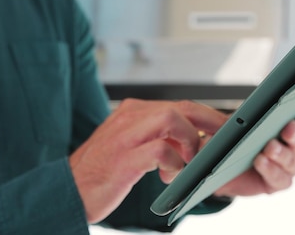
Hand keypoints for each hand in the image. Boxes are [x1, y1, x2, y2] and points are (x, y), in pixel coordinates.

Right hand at [69, 99, 227, 223]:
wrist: (69, 190)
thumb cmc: (101, 172)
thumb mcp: (131, 147)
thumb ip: (157, 139)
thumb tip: (191, 142)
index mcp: (131, 112)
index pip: (178, 105)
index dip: (206, 116)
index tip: (224, 129)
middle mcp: (129, 116)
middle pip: (181, 107)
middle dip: (210, 122)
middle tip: (225, 140)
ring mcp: (125, 135)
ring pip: (173, 119)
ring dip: (190, 142)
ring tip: (188, 163)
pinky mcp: (124, 157)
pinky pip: (161, 150)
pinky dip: (174, 163)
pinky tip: (168, 177)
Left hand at [213, 105, 294, 196]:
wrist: (218, 166)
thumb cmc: (230, 138)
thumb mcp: (230, 121)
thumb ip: (235, 115)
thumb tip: (238, 113)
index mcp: (286, 122)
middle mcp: (291, 144)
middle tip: (288, 129)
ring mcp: (286, 165)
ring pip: (291, 161)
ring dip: (281, 153)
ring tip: (269, 148)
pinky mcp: (276, 182)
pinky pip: (280, 178)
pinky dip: (270, 170)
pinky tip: (260, 162)